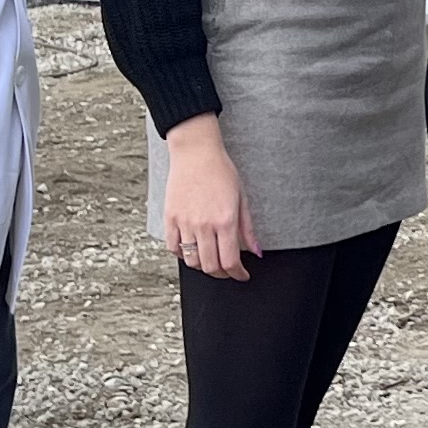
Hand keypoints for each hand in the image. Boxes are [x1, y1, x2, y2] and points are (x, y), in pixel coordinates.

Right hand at [159, 116, 258, 282]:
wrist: (196, 152)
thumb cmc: (221, 171)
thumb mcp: (242, 198)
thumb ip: (248, 228)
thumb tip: (257, 252)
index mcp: (225, 220)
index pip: (230, 261)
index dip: (238, 274)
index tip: (241, 275)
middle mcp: (204, 225)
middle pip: (210, 267)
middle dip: (222, 274)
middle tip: (228, 270)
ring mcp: (185, 222)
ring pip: (191, 261)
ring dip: (202, 266)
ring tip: (210, 259)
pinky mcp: (170, 218)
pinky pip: (173, 248)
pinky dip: (182, 254)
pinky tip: (191, 249)